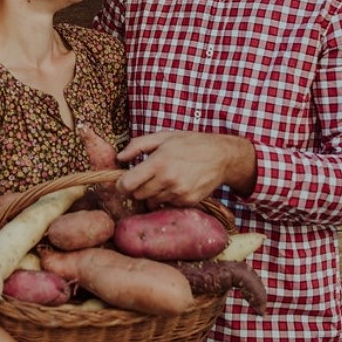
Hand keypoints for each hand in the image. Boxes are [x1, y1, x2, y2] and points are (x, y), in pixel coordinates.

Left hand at [116, 131, 255, 206]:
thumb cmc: (190, 143)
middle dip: (137, 188)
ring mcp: (179, 193)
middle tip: (146, 177)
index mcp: (158, 162)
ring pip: (152, 201)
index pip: (127, 184)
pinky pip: (167, 204)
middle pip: (137, 195)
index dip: (121, 184)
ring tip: (163, 179)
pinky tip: (175, 185)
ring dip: (152, 193)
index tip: (124, 180)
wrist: (221, 156)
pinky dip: (167, 197)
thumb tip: (119, 158)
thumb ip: (137, 145)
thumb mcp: (163, 137)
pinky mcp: (188, 202)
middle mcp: (168, 180)